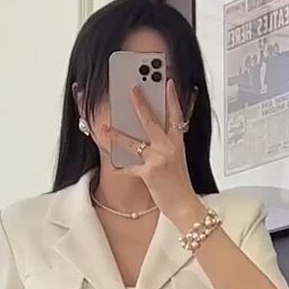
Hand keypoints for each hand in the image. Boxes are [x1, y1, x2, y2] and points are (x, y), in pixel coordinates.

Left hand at [102, 79, 204, 227]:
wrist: (184, 206)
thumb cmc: (180, 185)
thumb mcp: (178, 161)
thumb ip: (168, 146)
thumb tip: (153, 136)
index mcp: (177, 144)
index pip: (177, 116)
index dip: (173, 99)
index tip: (169, 83)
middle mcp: (168, 148)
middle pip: (151, 122)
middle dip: (140, 104)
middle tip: (132, 89)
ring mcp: (158, 160)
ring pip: (134, 143)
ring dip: (117, 135)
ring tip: (104, 127)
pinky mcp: (149, 174)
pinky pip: (129, 167)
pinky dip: (120, 167)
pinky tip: (112, 164)